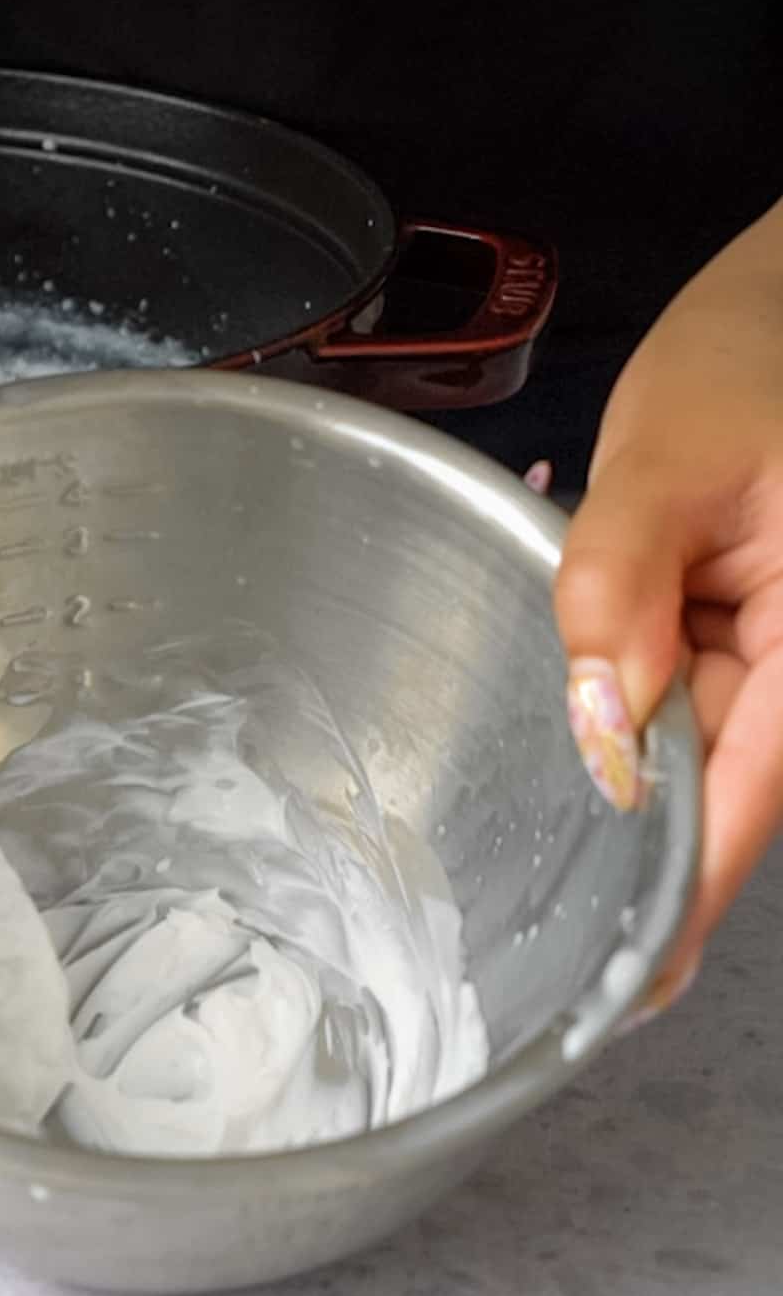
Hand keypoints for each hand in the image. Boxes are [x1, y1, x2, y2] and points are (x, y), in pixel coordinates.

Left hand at [554, 195, 782, 1006]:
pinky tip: (580, 715)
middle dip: (636, 845)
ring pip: (692, 740)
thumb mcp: (669, 457)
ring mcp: (774, 644)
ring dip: (625, 765)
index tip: (632, 990)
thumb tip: (598, 727)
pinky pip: (682, 687)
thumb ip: (620, 583)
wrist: (781, 305)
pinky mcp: (736, 621)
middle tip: (540, 932)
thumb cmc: (752, 359)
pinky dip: (628, 703)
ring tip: (538, 834)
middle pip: (718, 783)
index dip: (686, 899)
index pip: (746, 798)